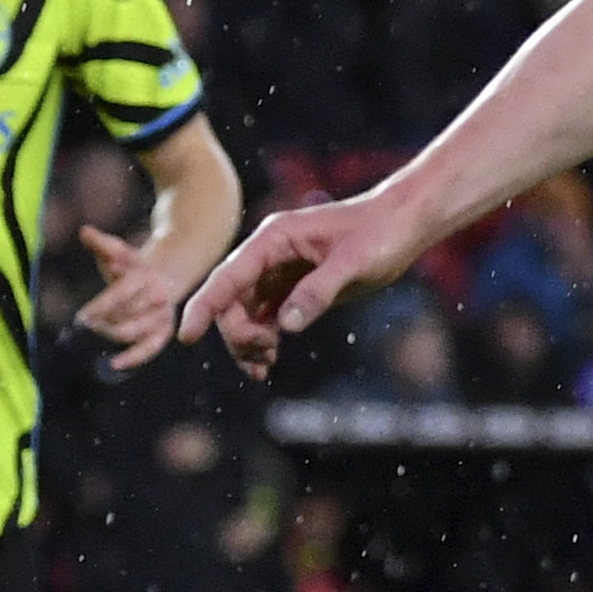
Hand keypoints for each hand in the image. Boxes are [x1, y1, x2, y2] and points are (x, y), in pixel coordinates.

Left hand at [76, 219, 225, 374]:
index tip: (83, 317)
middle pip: (127, 315)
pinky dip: (134, 357)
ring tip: (96, 336)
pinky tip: (116, 364)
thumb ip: (101, 243)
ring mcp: (162, 314)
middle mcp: (156, 296)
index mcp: (145, 276)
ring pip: (136, 332)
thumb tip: (85, 231)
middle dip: (104, 322)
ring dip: (114, 335)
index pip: (121, 294)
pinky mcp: (164, 330)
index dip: (101, 307)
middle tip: (86, 327)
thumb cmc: (133, 266)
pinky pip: (150, 347)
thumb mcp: (118, 251)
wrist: (164, 276)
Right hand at [175, 191, 415, 377]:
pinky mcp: (294, 285)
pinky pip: (265, 316)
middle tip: (265, 358)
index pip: (228, 276)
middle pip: (232, 300)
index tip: (187, 337)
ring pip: (245, 311)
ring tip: (265, 367)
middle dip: (238, 333)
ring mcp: (280, 270)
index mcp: (275, 239)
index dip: (205, 306)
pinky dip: (263, 339)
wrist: (405, 224)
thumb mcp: (353, 263)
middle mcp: (270, 254)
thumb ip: (318, 292)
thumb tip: (285, 326)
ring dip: (248, 342)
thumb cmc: (381, 233)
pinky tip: (269, 361)